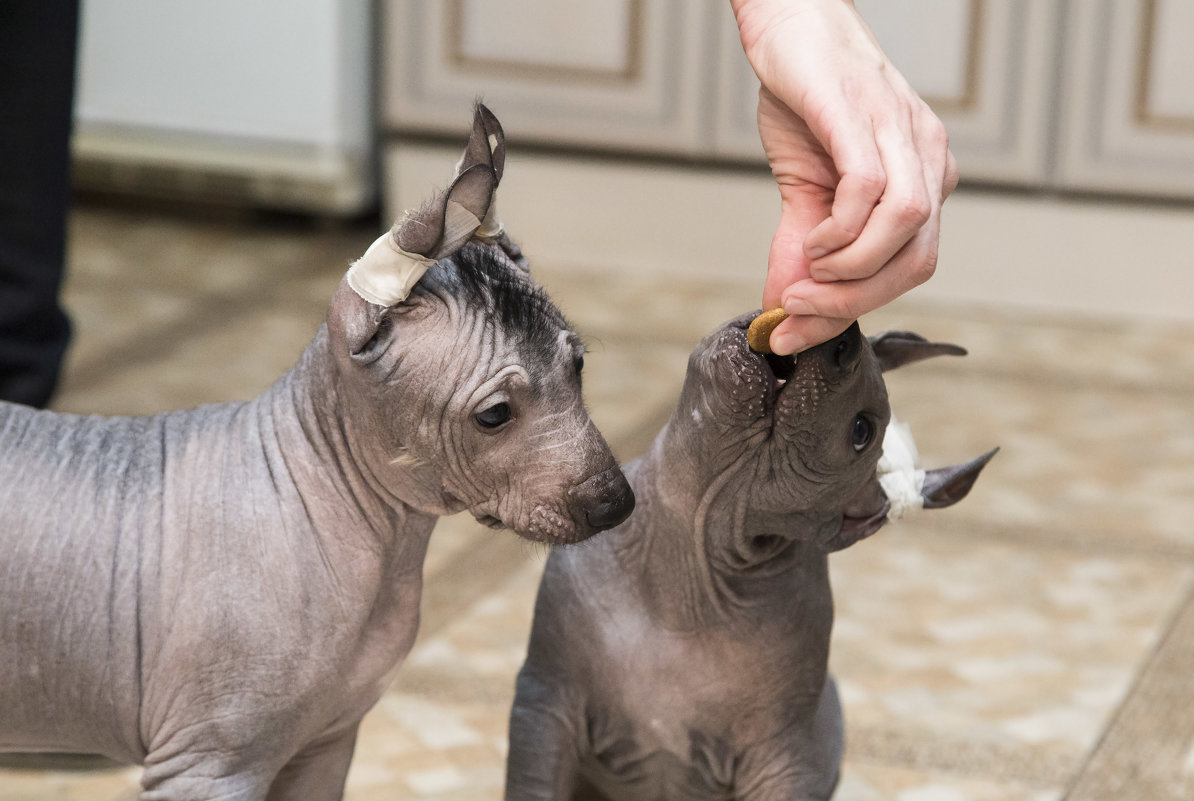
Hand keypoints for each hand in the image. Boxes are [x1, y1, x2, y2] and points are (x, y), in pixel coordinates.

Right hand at [731, 0, 958, 354]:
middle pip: (919, 259)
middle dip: (855, 300)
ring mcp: (902, 134)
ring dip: (850, 268)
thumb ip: (802, 251)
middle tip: (799, 310)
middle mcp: (929, 159)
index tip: (797, 332)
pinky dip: (839, 229)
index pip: (911, 266)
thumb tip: (782, 311)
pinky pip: (870, 190)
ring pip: (905, 228)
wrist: (792, 24)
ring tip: (808, 270)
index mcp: (925, 180)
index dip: (855, 310)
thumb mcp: (804, 189)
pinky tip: (811, 236)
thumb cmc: (805, 99)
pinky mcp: (863, 115)